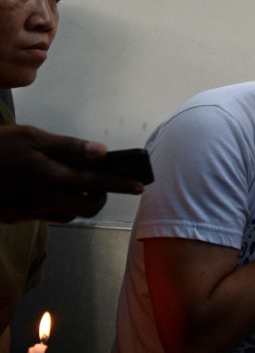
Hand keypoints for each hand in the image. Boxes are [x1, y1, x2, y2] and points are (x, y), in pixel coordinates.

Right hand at [0, 125, 143, 222]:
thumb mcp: (31, 137)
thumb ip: (68, 147)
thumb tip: (101, 151)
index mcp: (52, 176)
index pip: (98, 183)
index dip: (121, 184)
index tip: (139, 185)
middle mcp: (45, 198)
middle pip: (88, 207)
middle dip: (103, 198)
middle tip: (106, 186)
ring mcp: (30, 210)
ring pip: (69, 214)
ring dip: (82, 204)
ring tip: (84, 187)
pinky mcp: (17, 215)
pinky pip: (48, 217)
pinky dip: (60, 208)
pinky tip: (58, 194)